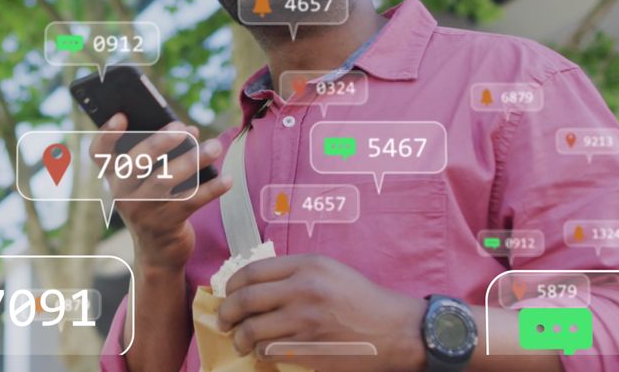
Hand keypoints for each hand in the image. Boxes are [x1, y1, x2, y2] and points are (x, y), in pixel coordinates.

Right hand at [89, 113, 230, 273]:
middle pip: (136, 163)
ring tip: (215, 147)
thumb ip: (159, 155)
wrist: (158, 252)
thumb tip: (189, 130)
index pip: (99, 153)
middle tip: (185, 129)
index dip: (107, 134)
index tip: (121, 116)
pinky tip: (227, 179)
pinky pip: (190, 201)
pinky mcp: (166, 224)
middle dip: (161, 142)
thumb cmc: (155, 202)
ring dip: (193, 160)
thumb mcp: (146, 182)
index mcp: (114, 176)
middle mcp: (122, 193)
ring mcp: (143, 210)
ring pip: (166, 180)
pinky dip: (211, 189)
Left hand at [217, 254, 426, 371]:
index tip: (227, 294)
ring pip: (253, 330)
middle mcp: (303, 289)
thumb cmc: (361, 298)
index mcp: (307, 265)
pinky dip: (260, 353)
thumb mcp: (329, 270)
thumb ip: (293, 272)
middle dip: (226, 313)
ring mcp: (305, 321)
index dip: (232, 285)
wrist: (395, 329)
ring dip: (240, 338)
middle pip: (245, 300)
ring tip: (240, 342)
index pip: (252, 271)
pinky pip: (269, 351)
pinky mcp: (310, 349)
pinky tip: (263, 352)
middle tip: (223, 321)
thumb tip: (253, 284)